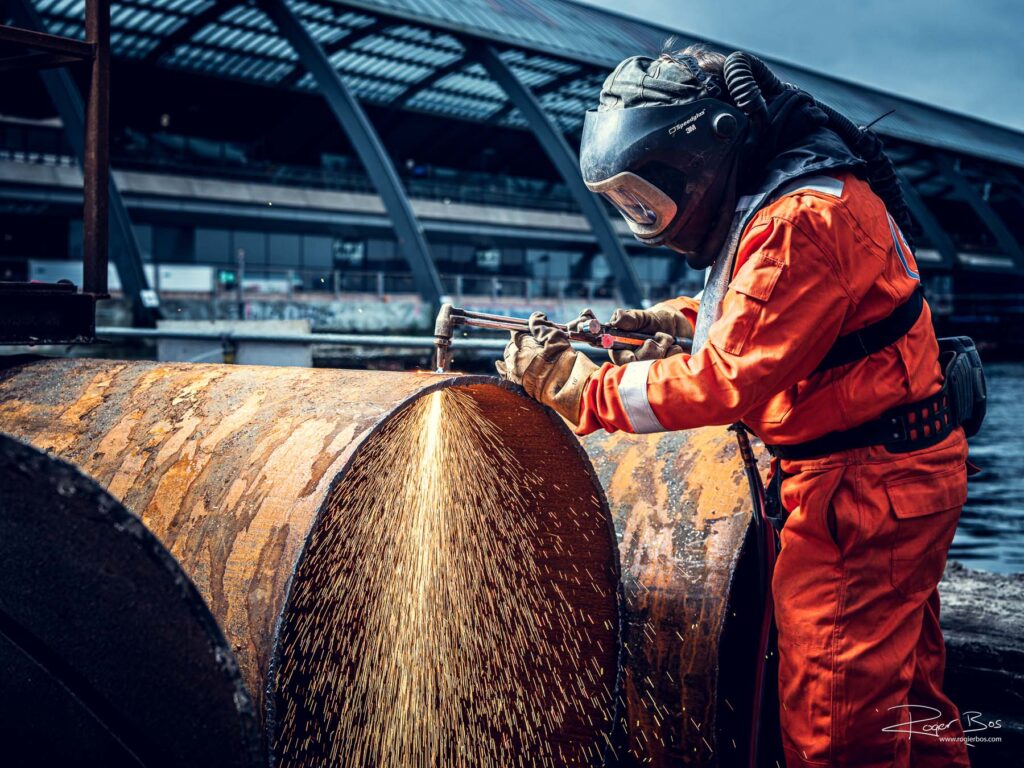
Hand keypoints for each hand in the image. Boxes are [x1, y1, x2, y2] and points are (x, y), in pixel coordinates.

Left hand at [495, 312, 597, 424]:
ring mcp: (514, 371)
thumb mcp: (556, 337)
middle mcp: (516, 358)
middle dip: (519, 343)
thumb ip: (543, 326)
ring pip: (508, 358)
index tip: (529, 332)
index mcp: (524, 345)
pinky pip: (504, 372)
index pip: (517, 334)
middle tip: (529, 343)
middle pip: (512, 346)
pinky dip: (502, 367)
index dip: (523, 332)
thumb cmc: (563, 361)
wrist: (565, 387)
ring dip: (513, 354)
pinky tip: (500, 364)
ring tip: (520, 353)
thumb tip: (536, 317)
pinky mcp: (516, 383)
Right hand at [573, 304, 692, 363]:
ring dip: (664, 350)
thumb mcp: (648, 316)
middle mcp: (633, 361)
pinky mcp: (664, 374)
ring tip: (669, 339)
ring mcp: (649, 369)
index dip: (622, 353)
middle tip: (660, 338)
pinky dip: (675, 355)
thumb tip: (616, 317)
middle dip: (650, 350)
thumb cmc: (662, 321)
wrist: (686, 329)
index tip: (637, 343)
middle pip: (635, 365)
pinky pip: (668, 369)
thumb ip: (632, 317)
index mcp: (622, 347)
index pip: (616, 355)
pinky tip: (676, 348)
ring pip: (652, 367)